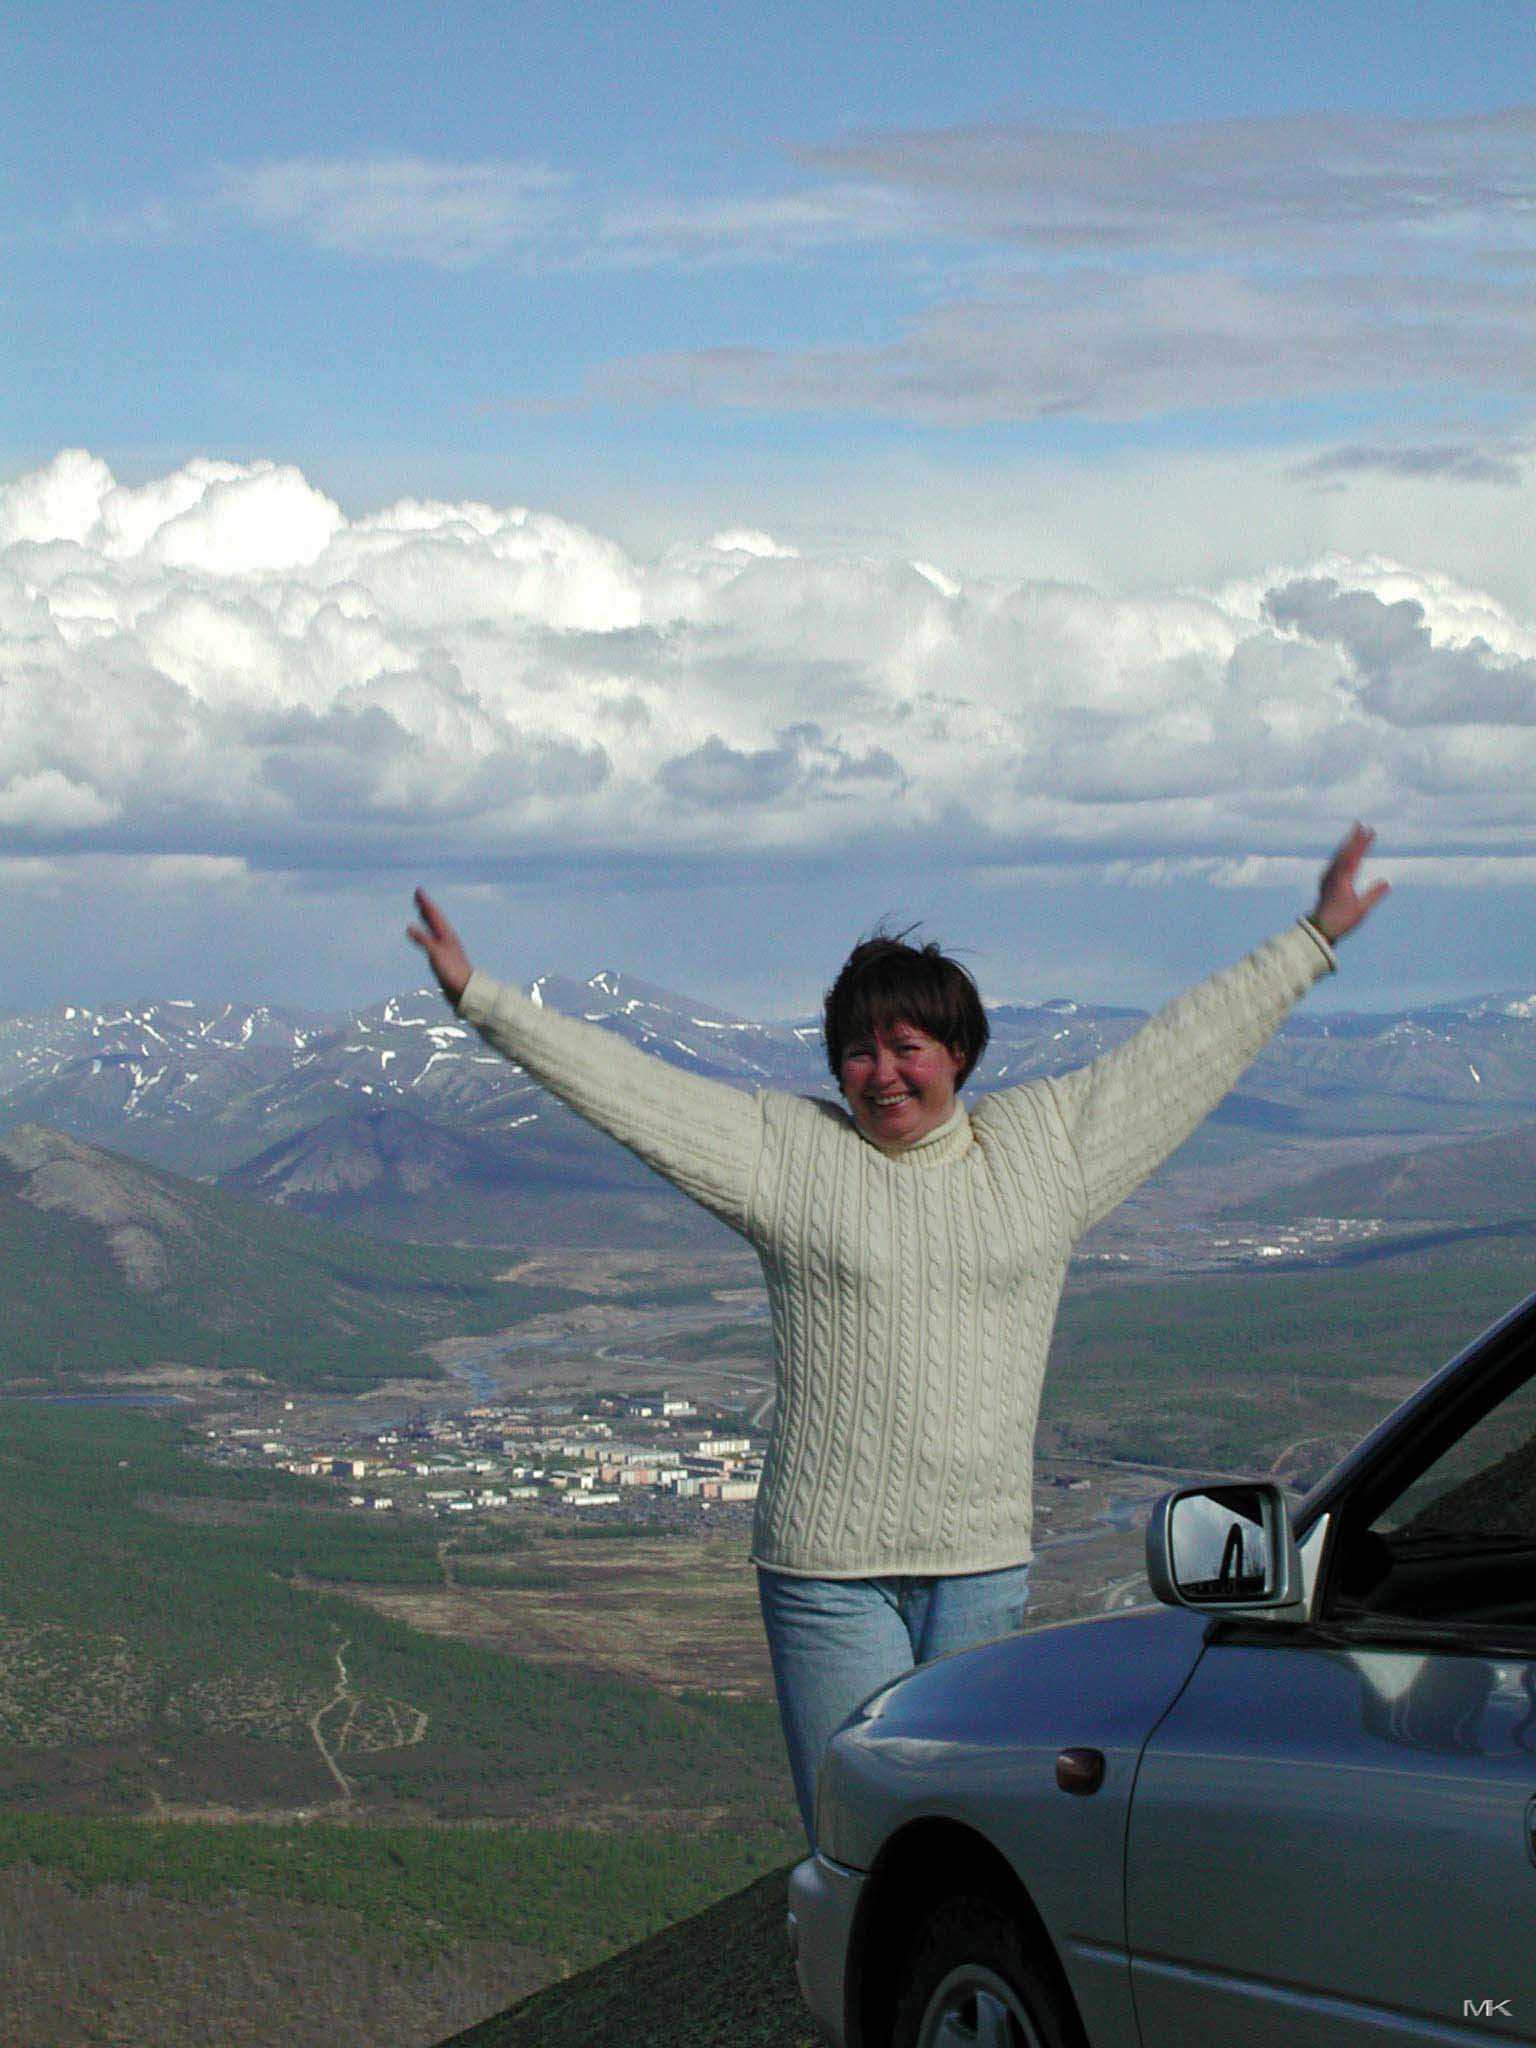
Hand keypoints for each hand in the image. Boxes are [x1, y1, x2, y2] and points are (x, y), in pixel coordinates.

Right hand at [407, 887, 472, 1006]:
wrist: (465, 990)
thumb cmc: (452, 971)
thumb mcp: (436, 953)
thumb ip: (423, 940)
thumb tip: (409, 927)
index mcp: (447, 935)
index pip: (434, 915)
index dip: (426, 903)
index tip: (419, 890)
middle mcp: (447, 939)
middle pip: (435, 919)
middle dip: (427, 907)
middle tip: (418, 897)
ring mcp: (446, 948)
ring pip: (435, 928)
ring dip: (428, 919)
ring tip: (421, 911)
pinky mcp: (444, 957)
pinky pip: (433, 939)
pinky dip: (427, 933)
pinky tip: (425, 937)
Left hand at [1309, 823, 1389, 942]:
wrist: (1320, 929)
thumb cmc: (1341, 921)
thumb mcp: (1361, 910)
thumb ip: (1373, 895)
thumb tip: (1387, 881)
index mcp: (1341, 880)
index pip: (1353, 856)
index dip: (1362, 843)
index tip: (1370, 831)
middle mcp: (1332, 875)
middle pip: (1344, 852)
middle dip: (1353, 837)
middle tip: (1361, 824)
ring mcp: (1327, 877)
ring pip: (1338, 855)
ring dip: (1347, 843)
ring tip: (1355, 832)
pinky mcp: (1326, 881)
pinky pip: (1335, 861)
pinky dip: (1342, 852)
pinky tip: (1345, 850)